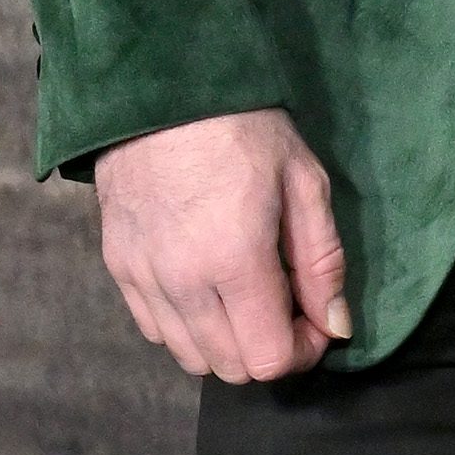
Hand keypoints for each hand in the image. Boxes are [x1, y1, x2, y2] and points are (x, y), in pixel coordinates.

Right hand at [92, 107, 351, 381]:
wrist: (162, 86)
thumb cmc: (244, 126)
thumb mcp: (304, 182)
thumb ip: (322, 263)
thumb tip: (336, 327)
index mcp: (233, 260)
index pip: (269, 359)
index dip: (302, 351)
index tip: (315, 318)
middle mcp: (181, 281)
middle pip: (230, 368)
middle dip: (269, 349)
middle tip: (287, 304)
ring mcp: (142, 276)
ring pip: (190, 357)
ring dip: (228, 343)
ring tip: (247, 295)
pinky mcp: (117, 265)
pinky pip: (155, 329)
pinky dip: (187, 326)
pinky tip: (207, 286)